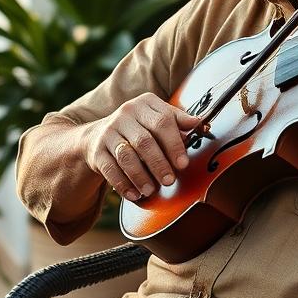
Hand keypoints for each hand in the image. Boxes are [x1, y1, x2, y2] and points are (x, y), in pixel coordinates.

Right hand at [81, 93, 203, 201]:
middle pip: (144, 140)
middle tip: (169, 181)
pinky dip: (123, 183)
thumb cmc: (139, 128)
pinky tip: (134, 194)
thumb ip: (179, 122)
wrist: (99, 135)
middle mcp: (125, 114)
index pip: (163, 121)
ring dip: (140, 175)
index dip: (174, 144)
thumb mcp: (158, 118)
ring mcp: (109, 131)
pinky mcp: (96, 149)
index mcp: (145, 103)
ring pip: (126, 155)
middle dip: (159, 163)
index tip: (183, 164)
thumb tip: (201, 125)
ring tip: (151, 190)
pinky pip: (110, 168)